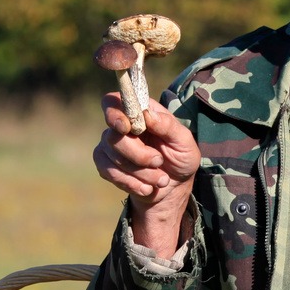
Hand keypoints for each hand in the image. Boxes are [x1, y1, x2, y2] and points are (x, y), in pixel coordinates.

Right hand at [92, 94, 199, 257]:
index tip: (126, 128)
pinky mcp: (105, 165)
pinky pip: (109, 172)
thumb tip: (147, 115)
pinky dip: (132, 183)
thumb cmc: (180, 157)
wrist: (173, 186)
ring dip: (141, 172)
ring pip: (113, 156)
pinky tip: (147, 187)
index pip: (113, 102)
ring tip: (161, 179)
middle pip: (114, 136)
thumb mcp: (184, 141)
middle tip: (159, 162)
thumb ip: (168, 125)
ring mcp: (111, 145)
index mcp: (140, 112)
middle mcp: (121, 125)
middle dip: (138, 154)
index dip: (115, 114)